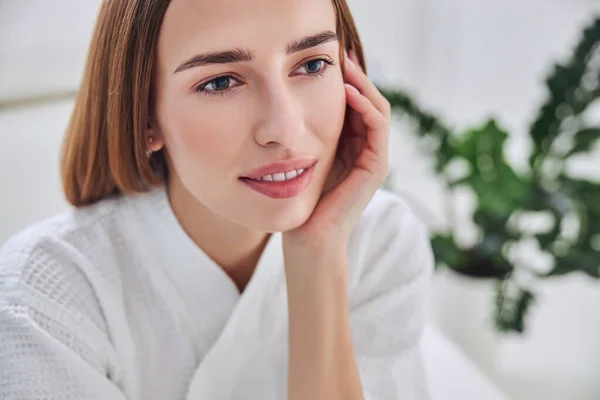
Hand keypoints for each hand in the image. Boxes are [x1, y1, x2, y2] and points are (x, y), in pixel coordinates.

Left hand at [285, 50, 390, 250]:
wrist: (308, 237)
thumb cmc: (301, 200)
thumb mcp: (302, 157)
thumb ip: (307, 134)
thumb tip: (291, 101)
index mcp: (350, 146)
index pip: (354, 104)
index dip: (345, 80)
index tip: (327, 58)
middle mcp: (366, 150)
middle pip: (368, 101)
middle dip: (355, 75)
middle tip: (340, 51)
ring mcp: (374, 158)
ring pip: (377, 108)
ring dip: (363, 84)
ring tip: (345, 64)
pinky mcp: (377, 167)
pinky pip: (377, 127)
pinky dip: (366, 106)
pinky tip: (347, 91)